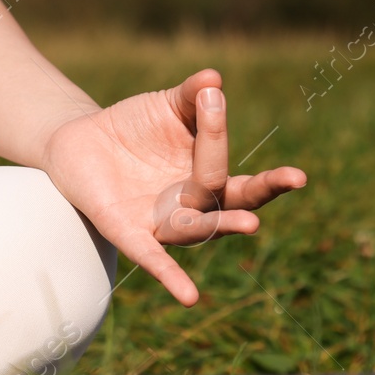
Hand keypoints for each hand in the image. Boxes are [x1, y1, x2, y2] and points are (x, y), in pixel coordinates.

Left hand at [38, 68, 305, 305]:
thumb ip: (191, 96)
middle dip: (264, 190)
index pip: (230, 163)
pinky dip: (169, 276)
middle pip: (232, 201)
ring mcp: (162, 221)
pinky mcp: (128, 231)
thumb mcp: (166, 105)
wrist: (79, 142)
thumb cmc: (133, 126)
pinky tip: (190, 296)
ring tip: (252, 223)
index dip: (225, 134)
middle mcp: (192, 203)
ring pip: (198, 226)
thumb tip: (214, 78)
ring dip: (224, 224)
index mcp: (208, 174)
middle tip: (296, 177)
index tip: (214, 97)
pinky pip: (151, 258)